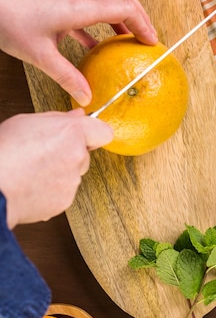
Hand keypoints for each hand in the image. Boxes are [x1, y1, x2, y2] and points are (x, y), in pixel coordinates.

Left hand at [0, 0, 157, 105]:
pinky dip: (100, 23)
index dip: (143, 24)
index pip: (124, 8)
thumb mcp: (39, 55)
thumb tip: (87, 97)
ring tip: (128, 42)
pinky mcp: (59, 1)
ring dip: (121, 18)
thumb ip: (67, 76)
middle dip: (140, 16)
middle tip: (147, 39)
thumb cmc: (8, 20)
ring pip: (107, 0)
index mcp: (79, 7)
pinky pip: (89, 9)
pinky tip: (97, 45)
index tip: (153, 42)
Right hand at [0, 109, 112, 227]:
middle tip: (45, 153)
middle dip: (70, 153)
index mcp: (71, 133)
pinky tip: (32, 184)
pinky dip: (51, 190)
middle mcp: (77, 156)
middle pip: (84, 154)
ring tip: (32, 170)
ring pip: (73, 174)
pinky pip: (63, 192)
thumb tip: (77, 116)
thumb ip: (58, 118)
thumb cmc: (4, 153)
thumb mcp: (27, 122)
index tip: (86, 135)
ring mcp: (72, 181)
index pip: (103, 131)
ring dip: (60, 172)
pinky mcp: (65, 201)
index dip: (94, 133)